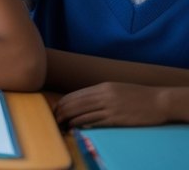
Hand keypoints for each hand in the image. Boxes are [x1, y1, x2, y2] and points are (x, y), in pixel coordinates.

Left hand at [55, 83, 173, 126]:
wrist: (160, 101)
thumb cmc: (139, 96)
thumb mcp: (117, 89)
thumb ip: (101, 94)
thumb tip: (86, 101)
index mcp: (102, 87)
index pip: (76, 94)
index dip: (63, 103)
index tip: (56, 109)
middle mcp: (103, 95)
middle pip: (75, 103)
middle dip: (61, 111)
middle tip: (53, 118)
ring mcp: (109, 107)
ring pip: (81, 112)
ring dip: (68, 119)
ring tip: (60, 124)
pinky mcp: (116, 118)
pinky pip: (93, 121)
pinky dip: (80, 124)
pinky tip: (73, 127)